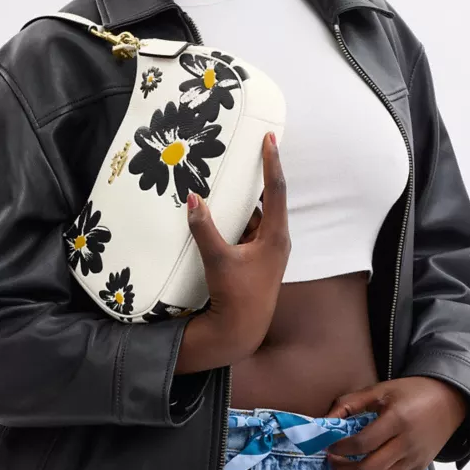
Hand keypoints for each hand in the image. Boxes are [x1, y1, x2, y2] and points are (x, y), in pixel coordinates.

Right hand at [175, 133, 289, 373]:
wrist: (241, 331)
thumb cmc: (236, 296)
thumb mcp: (217, 259)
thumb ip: (204, 228)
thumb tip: (193, 198)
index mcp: (276, 236)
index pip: (276, 189)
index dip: (272, 162)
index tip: (269, 139)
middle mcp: (276, 240)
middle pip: (268, 199)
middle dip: (255, 177)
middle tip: (245, 152)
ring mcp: (267, 251)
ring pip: (255, 216)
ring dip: (241, 201)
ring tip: (225, 179)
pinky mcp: (256, 260)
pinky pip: (246, 230)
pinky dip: (234, 219)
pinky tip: (217, 212)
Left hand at [324, 378, 467, 469]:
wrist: (448, 402)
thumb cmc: (411, 392)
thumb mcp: (380, 390)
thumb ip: (350, 403)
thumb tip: (324, 420)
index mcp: (396, 420)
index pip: (362, 443)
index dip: (340, 448)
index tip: (328, 445)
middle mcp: (407, 444)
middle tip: (332, 461)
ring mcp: (414, 460)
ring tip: (344, 469)